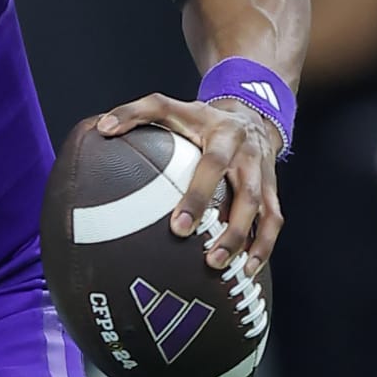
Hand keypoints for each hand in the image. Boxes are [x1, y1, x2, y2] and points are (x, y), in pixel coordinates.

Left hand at [94, 94, 283, 276]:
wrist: (249, 116)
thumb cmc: (200, 119)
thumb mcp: (172, 107)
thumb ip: (136, 112)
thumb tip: (103, 128)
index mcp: (223, 134)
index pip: (213, 165)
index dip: (198, 195)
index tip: (178, 226)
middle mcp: (248, 156)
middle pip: (246, 194)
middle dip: (228, 228)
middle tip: (206, 258)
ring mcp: (264, 175)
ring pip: (264, 212)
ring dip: (246, 242)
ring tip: (221, 267)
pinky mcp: (273, 191)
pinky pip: (273, 222)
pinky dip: (264, 246)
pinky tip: (248, 270)